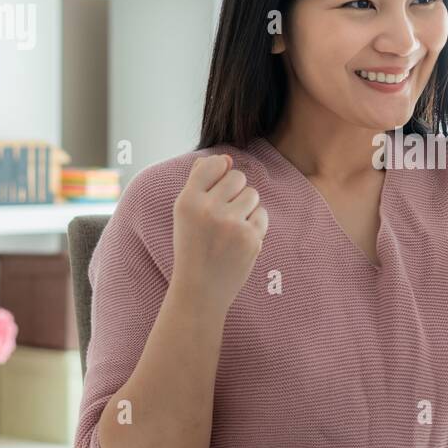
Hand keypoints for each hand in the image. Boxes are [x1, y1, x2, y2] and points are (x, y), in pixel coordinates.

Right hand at [172, 154, 268, 310]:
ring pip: (252, 194)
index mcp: (187, 201)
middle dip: (235, 190)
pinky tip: (240, 239)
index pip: (212, 164)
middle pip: (237, 177)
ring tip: (231, 227)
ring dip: (246, 207)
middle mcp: (208, 209)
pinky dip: (255, 224)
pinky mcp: (251, 238)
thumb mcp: (185, 214)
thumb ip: (200, 182)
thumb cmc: (192, 247)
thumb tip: (225, 158)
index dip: (219, 170)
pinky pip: (262, 214)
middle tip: (224, 212)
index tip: (217, 185)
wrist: (200, 289)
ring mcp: (231, 224)